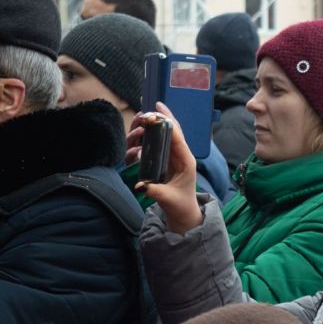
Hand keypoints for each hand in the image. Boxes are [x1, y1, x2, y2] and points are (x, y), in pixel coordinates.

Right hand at [128, 103, 202, 233]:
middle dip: (156, 121)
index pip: (178, 137)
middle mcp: (180, 155)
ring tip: (136, 129)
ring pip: (161, 136)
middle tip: (141, 117)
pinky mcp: (164, 160)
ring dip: (148, 130)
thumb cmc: (180, 205)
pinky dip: (144, 140)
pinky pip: (155, 144)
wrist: (183, 212)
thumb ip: (154, 191)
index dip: (168, 122)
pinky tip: (135, 141)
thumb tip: (139, 185)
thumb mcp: (167, 198)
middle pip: (169, 131)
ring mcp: (172, 157)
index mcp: (186, 161)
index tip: (156, 111)